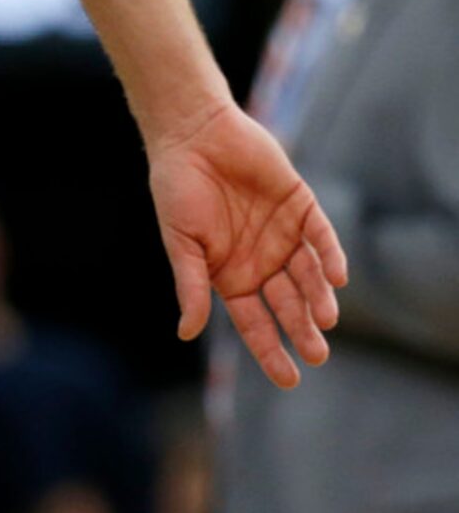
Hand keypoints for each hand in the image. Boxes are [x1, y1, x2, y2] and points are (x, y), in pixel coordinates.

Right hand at [149, 103, 345, 387]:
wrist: (192, 135)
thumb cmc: (177, 189)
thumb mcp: (181, 244)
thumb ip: (191, 286)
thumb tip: (186, 332)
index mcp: (230, 275)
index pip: (255, 322)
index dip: (271, 350)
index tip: (289, 378)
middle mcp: (261, 260)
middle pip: (288, 304)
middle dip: (302, 330)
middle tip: (317, 354)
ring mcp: (283, 233)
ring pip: (309, 275)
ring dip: (319, 298)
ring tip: (326, 320)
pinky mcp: (300, 205)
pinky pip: (322, 236)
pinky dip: (331, 257)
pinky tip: (336, 277)